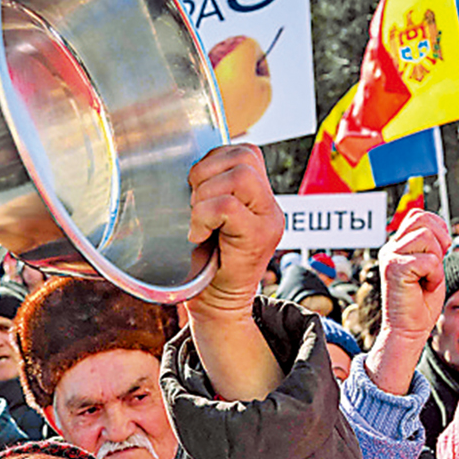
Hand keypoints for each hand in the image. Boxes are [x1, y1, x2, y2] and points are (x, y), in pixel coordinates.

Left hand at [185, 144, 284, 321]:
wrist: (218, 306)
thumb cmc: (205, 263)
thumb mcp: (209, 218)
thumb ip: (211, 191)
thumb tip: (188, 167)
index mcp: (260, 196)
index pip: (245, 152)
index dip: (213, 160)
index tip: (196, 188)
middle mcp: (270, 206)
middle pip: (245, 157)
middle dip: (207, 174)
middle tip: (194, 205)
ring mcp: (269, 221)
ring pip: (239, 176)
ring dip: (206, 195)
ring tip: (198, 221)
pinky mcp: (259, 237)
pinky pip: (228, 206)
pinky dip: (204, 216)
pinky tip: (199, 234)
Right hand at [366, 212, 449, 396]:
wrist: (409, 329)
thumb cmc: (420, 302)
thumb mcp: (430, 265)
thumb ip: (430, 244)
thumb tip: (439, 225)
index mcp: (397, 245)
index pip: (419, 215)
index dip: (438, 228)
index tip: (440, 252)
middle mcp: (390, 248)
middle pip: (423, 219)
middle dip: (440, 240)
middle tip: (436, 265)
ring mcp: (390, 257)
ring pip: (427, 236)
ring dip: (436, 260)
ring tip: (428, 278)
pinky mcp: (394, 268)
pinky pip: (429, 260)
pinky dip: (435, 275)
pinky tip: (425, 287)